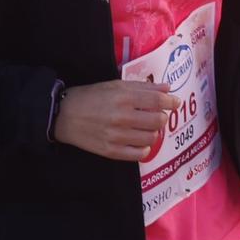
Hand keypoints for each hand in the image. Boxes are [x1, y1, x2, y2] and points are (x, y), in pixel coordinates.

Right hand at [52, 79, 175, 161]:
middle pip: (158, 120)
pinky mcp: (112, 151)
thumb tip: (167, 87)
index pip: (158, 101)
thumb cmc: (91, 96)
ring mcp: (117, 136)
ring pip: (151, 138)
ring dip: (154, 132)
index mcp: (123, 97)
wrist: (65, 115)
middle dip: (162, 117)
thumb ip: (142, 86)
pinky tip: (140, 141)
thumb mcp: (115, 85)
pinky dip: (144, 148)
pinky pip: (139, 154)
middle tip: (157, 115)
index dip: (171, 102)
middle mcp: (122, 117)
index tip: (175, 102)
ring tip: (147, 128)